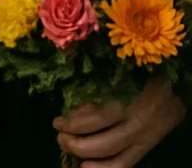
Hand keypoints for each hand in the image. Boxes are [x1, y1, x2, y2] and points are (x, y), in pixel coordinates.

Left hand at [55, 76, 185, 167]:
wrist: (172, 88)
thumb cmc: (139, 73)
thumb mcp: (117, 74)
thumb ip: (96, 87)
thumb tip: (73, 106)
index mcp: (128, 101)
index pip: (99, 119)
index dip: (75, 124)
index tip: (59, 120)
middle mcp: (136, 125)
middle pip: (105, 145)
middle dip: (77, 144)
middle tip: (60, 135)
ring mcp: (143, 140)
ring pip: (115, 160)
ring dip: (87, 158)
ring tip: (69, 148)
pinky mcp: (145, 148)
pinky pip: (125, 165)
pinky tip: (86, 166)